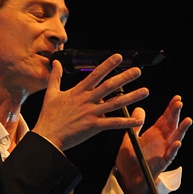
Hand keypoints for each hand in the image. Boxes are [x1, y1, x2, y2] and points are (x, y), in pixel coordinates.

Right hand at [32, 54, 149, 151]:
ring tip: (145, 91)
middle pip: (109, 86)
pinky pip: (113, 123)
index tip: (119, 57)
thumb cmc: (48, 117)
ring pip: (115, 103)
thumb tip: (56, 63)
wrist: (47, 136)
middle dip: (125, 77)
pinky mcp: (93, 126)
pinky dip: (126, 122)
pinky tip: (138, 120)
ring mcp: (91, 113)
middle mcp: (86, 100)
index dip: (107, 65)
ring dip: (131, 97)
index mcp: (78, 92)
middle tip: (137, 70)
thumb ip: (55, 77)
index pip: (95, 74)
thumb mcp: (50, 94)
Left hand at [115, 95, 192, 193]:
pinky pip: (169, 156)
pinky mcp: (161, 163)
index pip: (165, 118)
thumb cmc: (129, 159)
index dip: (171, 108)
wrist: (126, 177)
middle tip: (180, 103)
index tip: (177, 98)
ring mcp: (163, 152)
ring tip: (188, 120)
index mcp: (154, 134)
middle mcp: (161, 141)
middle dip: (176, 114)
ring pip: (175, 139)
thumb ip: (136, 125)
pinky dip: (173, 150)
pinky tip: (177, 143)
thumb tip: (139, 108)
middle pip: (171, 125)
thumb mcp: (130, 138)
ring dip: (181, 130)